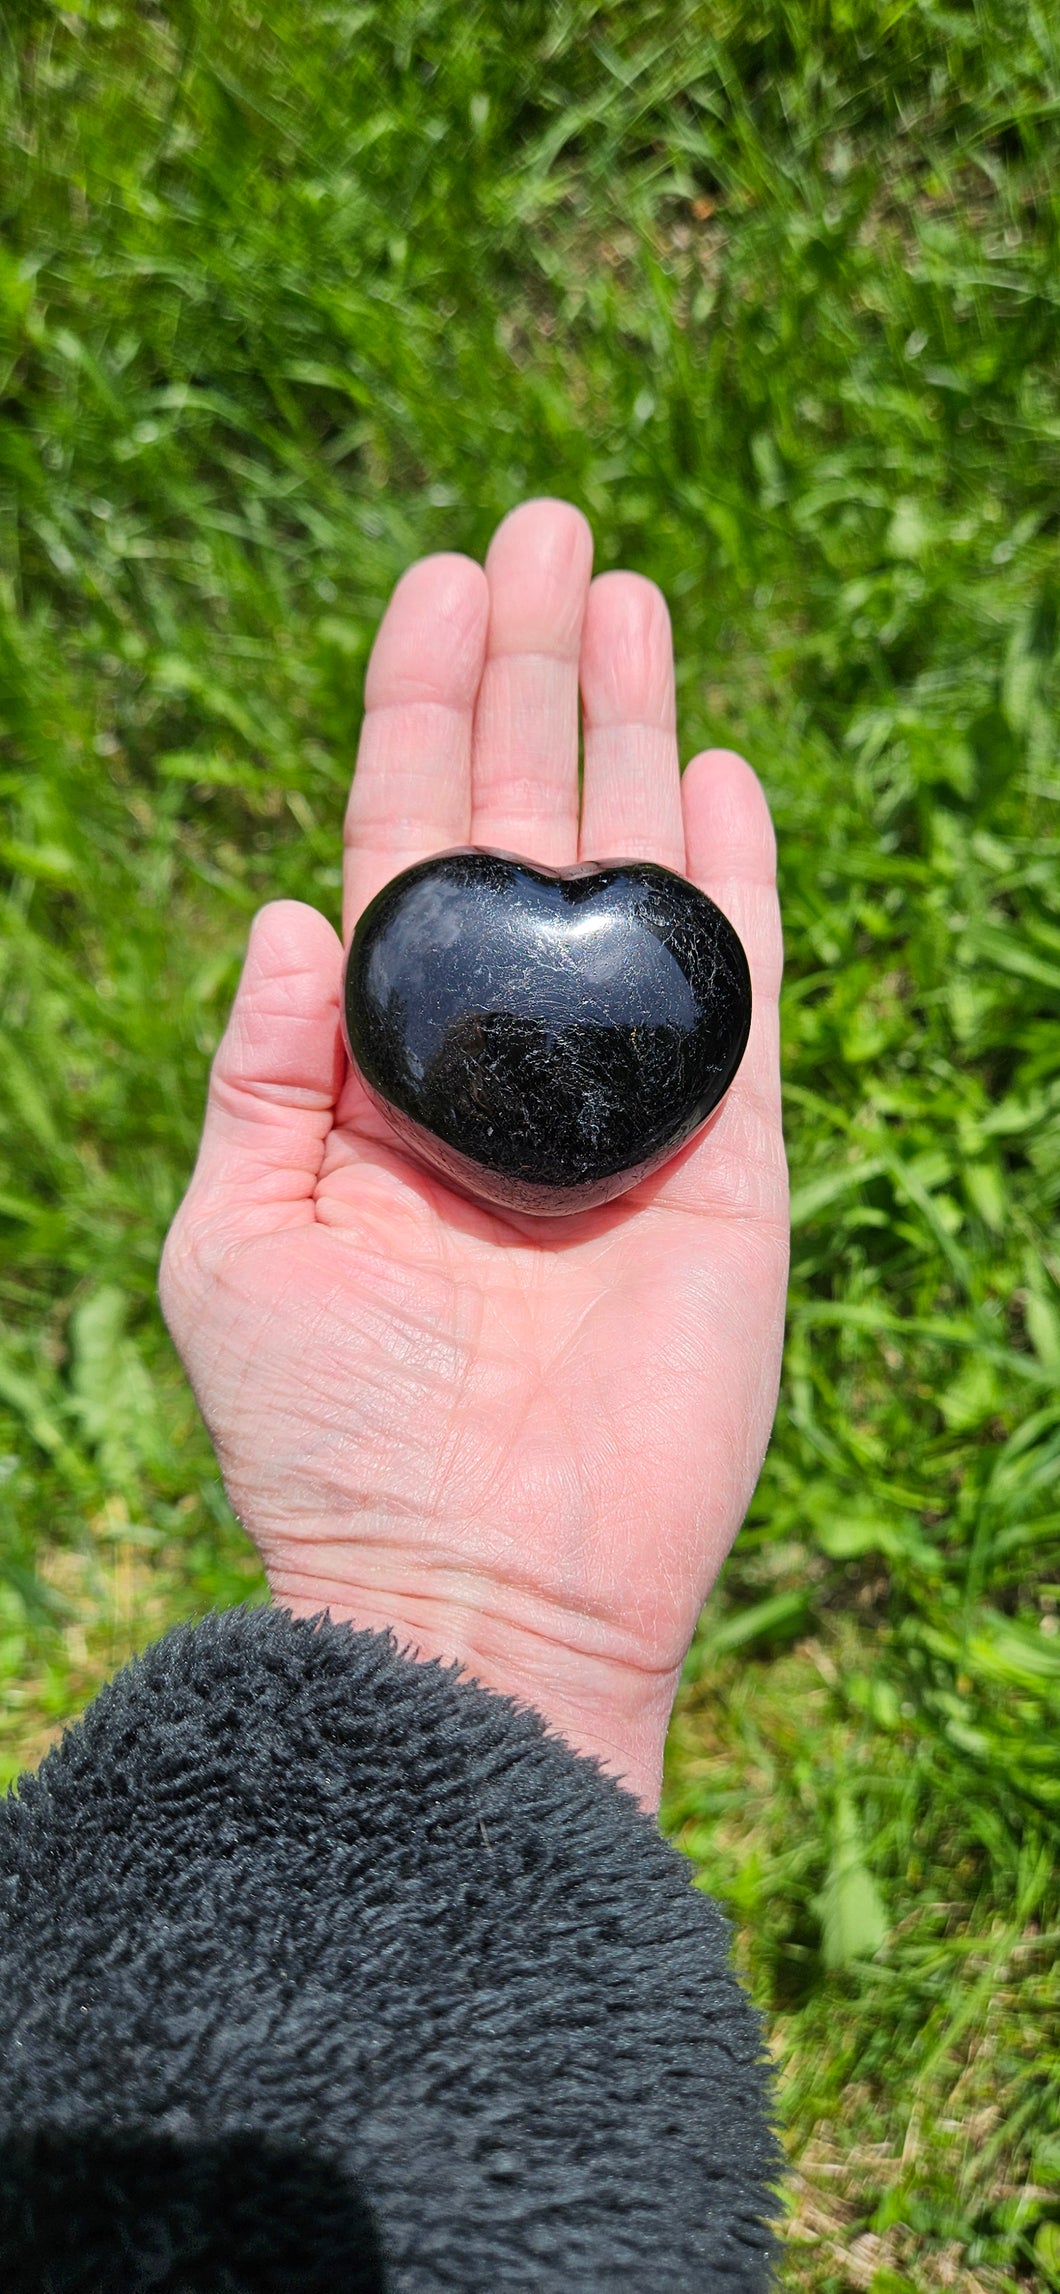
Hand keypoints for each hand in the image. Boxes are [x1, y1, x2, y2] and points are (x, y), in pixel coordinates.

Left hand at [160, 500, 787, 1809]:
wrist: (475, 1591)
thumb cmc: (326, 1439)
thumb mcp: (237, 1243)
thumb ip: (264, 1073)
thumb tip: (289, 910)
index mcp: (379, 1071)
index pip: (403, 849)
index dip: (416, 715)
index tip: (434, 585)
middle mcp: (502, 1062)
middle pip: (523, 824)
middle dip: (528, 676)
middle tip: (545, 528)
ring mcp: (618, 1102)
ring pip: (631, 873)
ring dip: (629, 730)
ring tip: (626, 591)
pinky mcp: (724, 1160)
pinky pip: (733, 989)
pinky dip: (727, 874)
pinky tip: (711, 764)